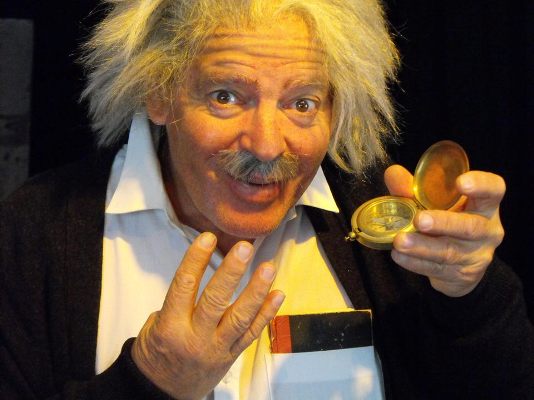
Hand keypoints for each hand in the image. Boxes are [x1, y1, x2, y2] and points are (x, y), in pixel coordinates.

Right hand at [131, 232, 284, 398]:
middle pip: (216, 301)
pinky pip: (251, 335)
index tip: (207, 237)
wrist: (162, 393)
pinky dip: (266, 314)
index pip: (184, 287)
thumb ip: (176, 303)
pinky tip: (278, 294)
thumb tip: (199, 275)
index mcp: (170, 326)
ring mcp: (216, 349)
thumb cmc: (156, 352)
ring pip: (239, 318)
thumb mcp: (154, 326)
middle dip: (231, 273)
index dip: (195, 260)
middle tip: (245, 248)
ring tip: (268, 268)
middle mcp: (195, 337)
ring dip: (256, 292)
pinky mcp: (231, 357)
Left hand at [384, 165, 504, 296]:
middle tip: (420, 220)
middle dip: (444, 223)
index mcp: (484, 204)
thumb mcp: (434, 204)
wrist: (457, 265)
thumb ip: (414, 189)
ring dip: (422, 246)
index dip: (481, 184)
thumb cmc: (446, 222)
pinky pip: (437, 268)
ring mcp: (476, 255)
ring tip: (399, 240)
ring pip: (450, 251)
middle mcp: (487, 229)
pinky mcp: (462, 275)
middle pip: (471, 226)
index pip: (494, 190)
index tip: (461, 182)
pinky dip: (415, 262)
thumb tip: (393, 173)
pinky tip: (399, 255)